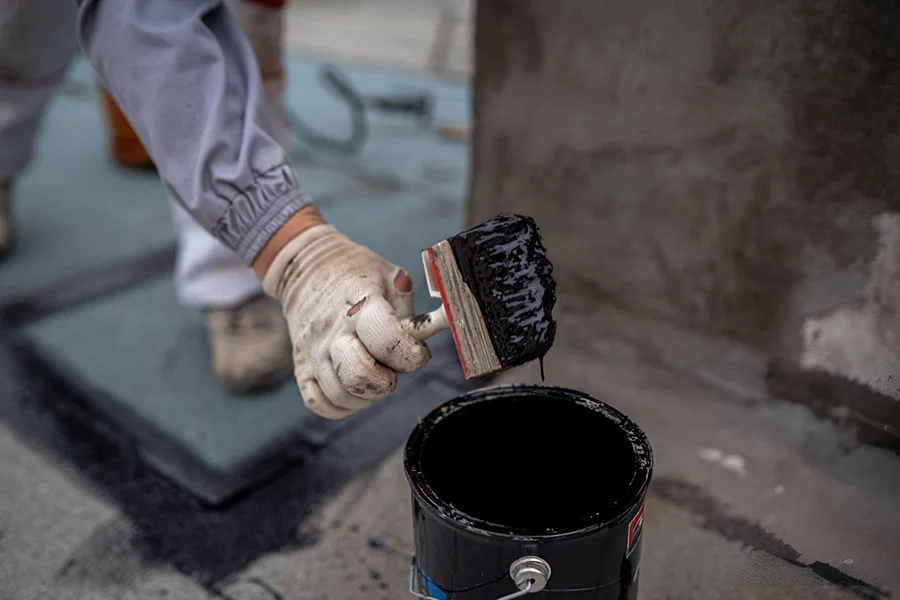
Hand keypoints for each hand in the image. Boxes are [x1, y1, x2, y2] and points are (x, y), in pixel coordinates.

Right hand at [262, 224, 431, 417]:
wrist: (308, 269)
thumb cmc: (359, 276)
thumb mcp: (392, 277)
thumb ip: (412, 309)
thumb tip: (440, 327)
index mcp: (360, 305)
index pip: (387, 341)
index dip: (411, 354)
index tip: (419, 352)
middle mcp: (333, 332)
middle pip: (359, 376)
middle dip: (386, 382)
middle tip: (391, 368)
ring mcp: (313, 352)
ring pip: (341, 395)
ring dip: (367, 395)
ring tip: (374, 374)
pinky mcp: (301, 367)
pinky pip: (319, 403)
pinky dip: (341, 404)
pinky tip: (353, 386)